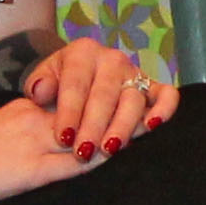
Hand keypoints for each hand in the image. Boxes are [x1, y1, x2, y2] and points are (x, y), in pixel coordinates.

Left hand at [22, 38, 178, 158]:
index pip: (76, 84)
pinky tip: (152, 126)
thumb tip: (41, 92)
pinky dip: (164, 108)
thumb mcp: (42, 80)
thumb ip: (38, 85)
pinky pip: (167, 95)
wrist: (78, 79)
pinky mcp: (153, 87)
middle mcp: (112, 59)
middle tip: (84, 151)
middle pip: (105, 94)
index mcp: (82, 53)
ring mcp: (135, 73)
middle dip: (94, 125)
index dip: (70, 112)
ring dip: (122, 126)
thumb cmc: (58, 84)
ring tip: (110, 149)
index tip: (64, 138)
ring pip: (133, 99)